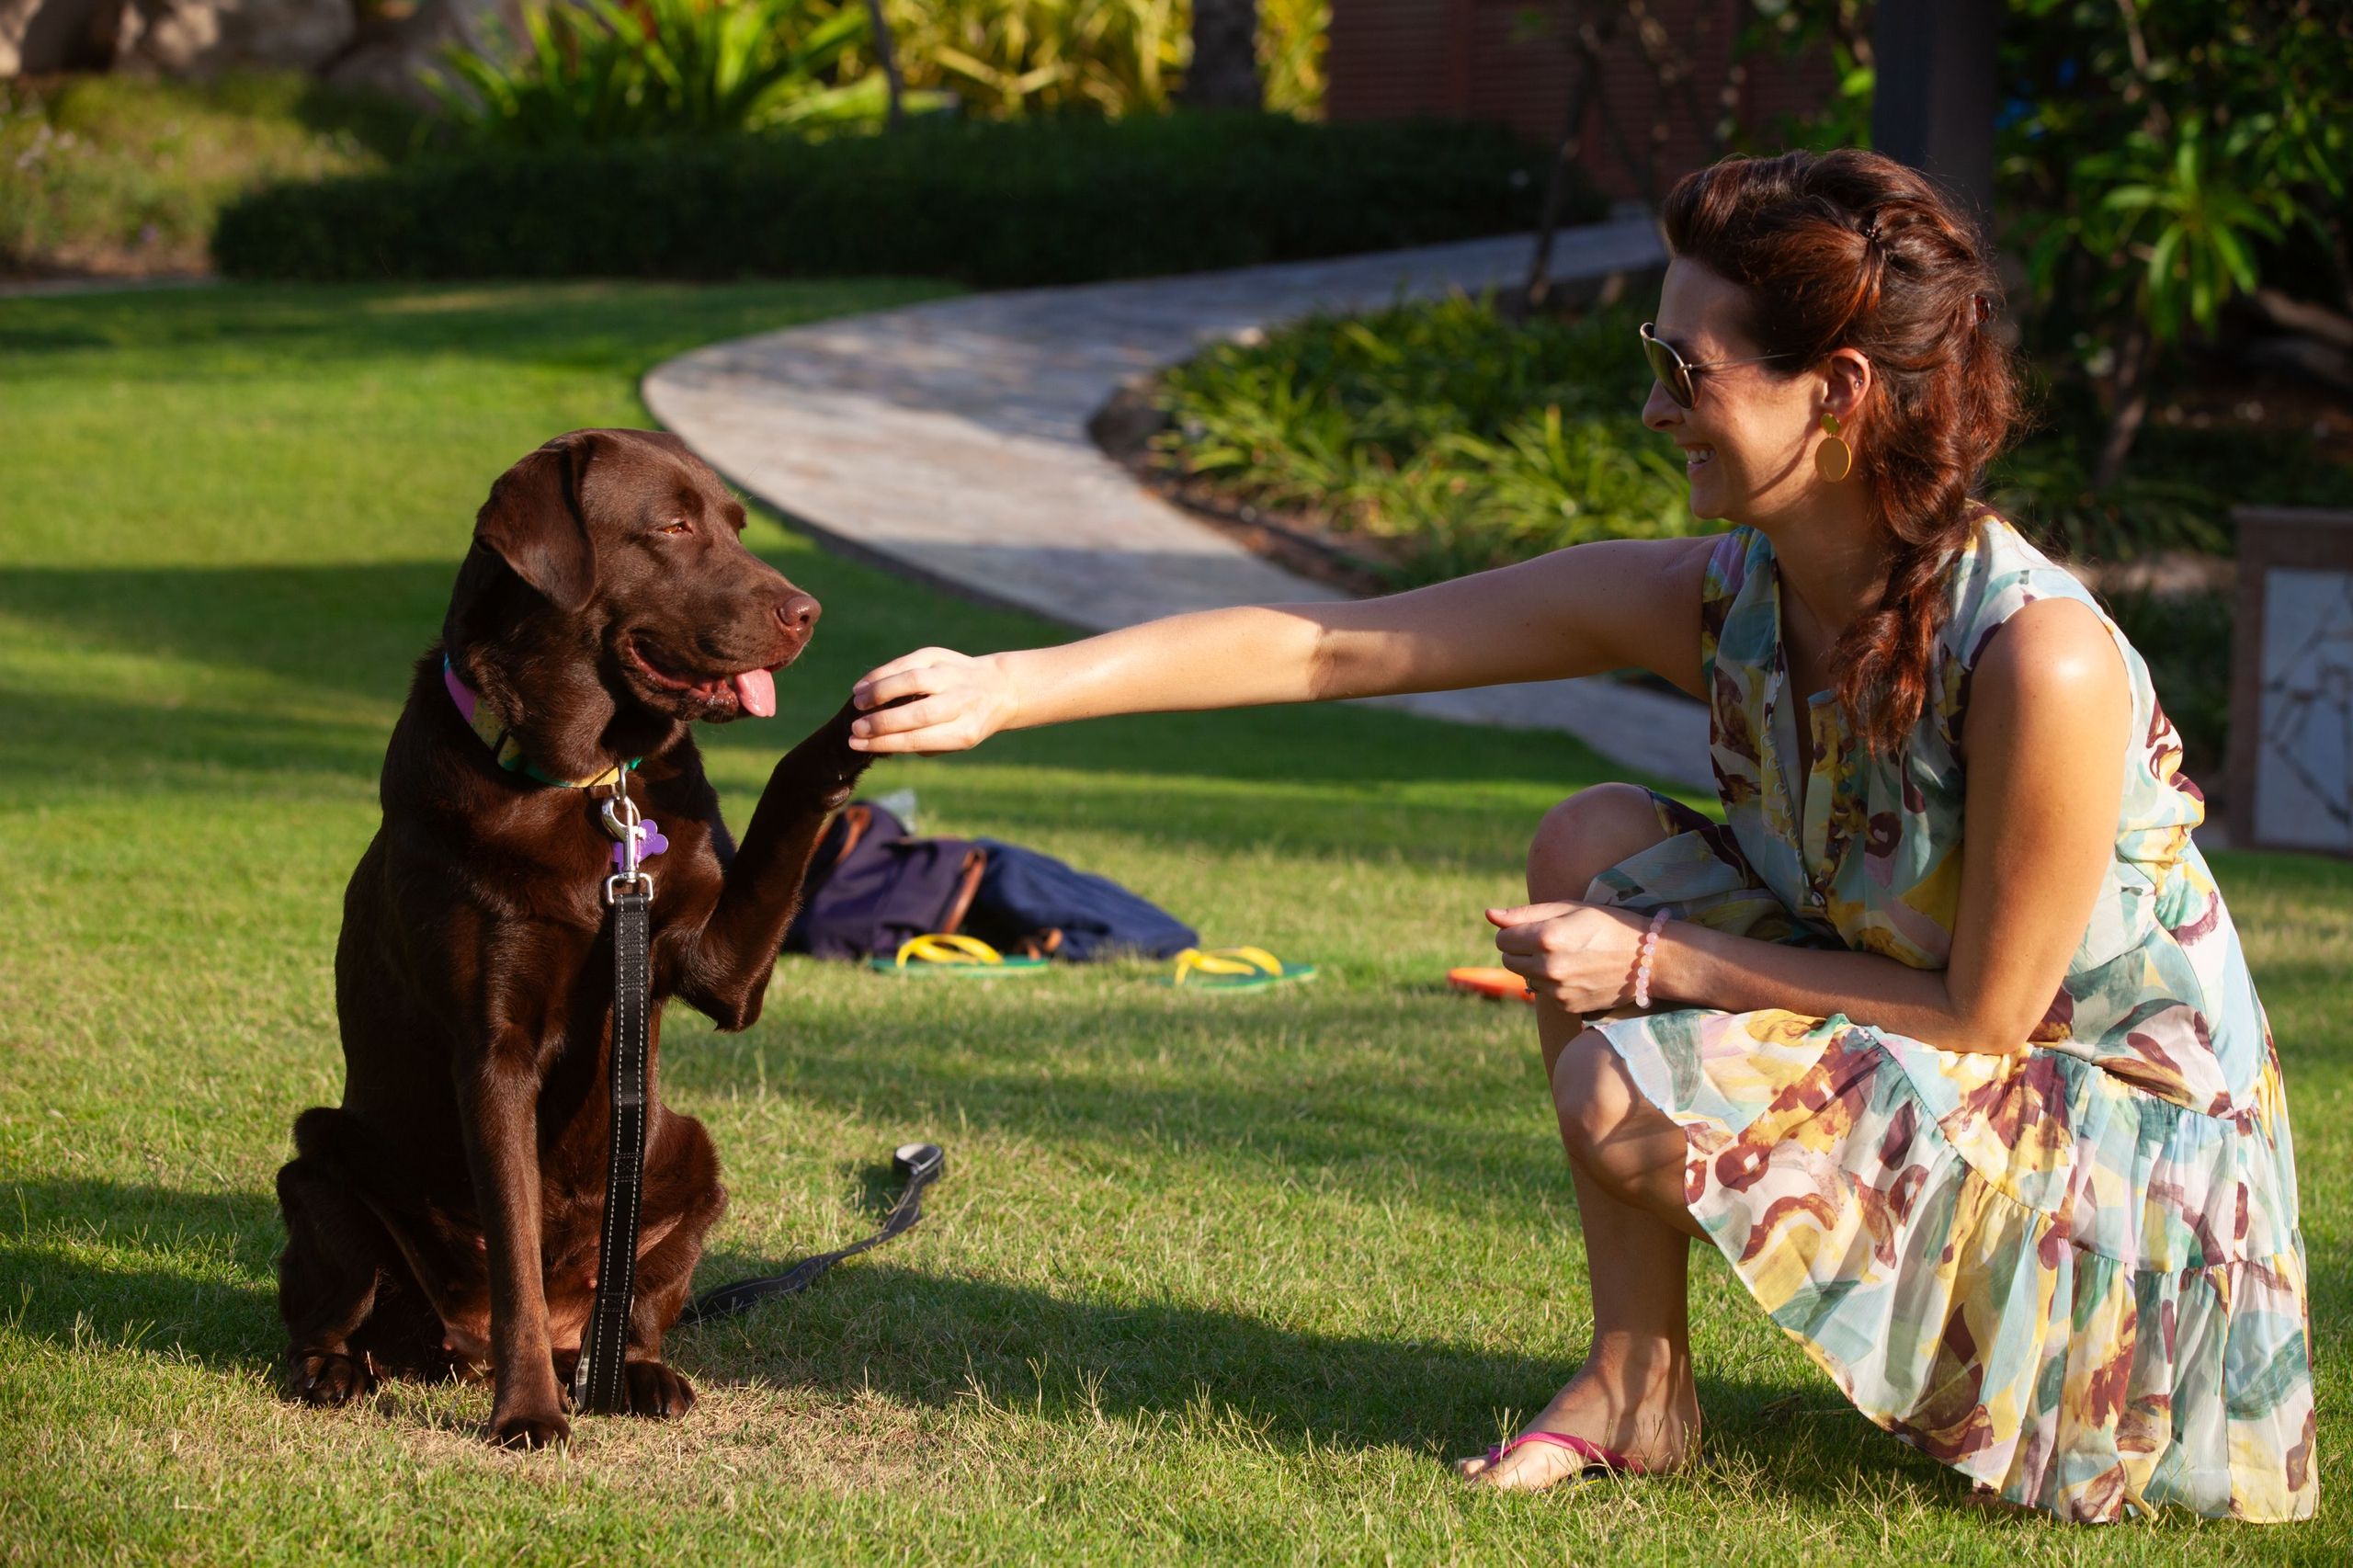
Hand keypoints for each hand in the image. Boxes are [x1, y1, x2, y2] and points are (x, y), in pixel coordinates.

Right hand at [849, 648, 1017, 754]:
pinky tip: (864, 684)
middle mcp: (961, 703)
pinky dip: (883, 672)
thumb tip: (877, 739)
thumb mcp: (954, 741)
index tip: (857, 743)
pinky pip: (908, 661)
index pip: (919, 740)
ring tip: (857, 702)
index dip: (884, 742)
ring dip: (880, 692)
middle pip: (917, 714)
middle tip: (855, 728)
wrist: (999, 687)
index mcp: (964, 732)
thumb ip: (921, 742)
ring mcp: (952, 675)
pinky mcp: (941, 655)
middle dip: (881, 722)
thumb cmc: (965, 721)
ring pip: (913, 681)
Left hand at [1487, 901, 1650, 1014]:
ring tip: (1567, 955)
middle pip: (1508, 960)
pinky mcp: (1567, 1006)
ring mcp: (1558, 990)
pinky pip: (1544, 993)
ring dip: (1535, 967)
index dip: (1514, 931)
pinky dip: (1553, 983)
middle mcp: (1549, 967)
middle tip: (1549, 941)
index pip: (1502, 938)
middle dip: (1520, 949)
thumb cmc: (1607, 924)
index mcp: (1546, 937)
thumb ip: (1525, 913)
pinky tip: (1577, 972)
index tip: (1533, 928)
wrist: (1646, 958)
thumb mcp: (1569, 909)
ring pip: (1525, 977)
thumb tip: (1489, 914)